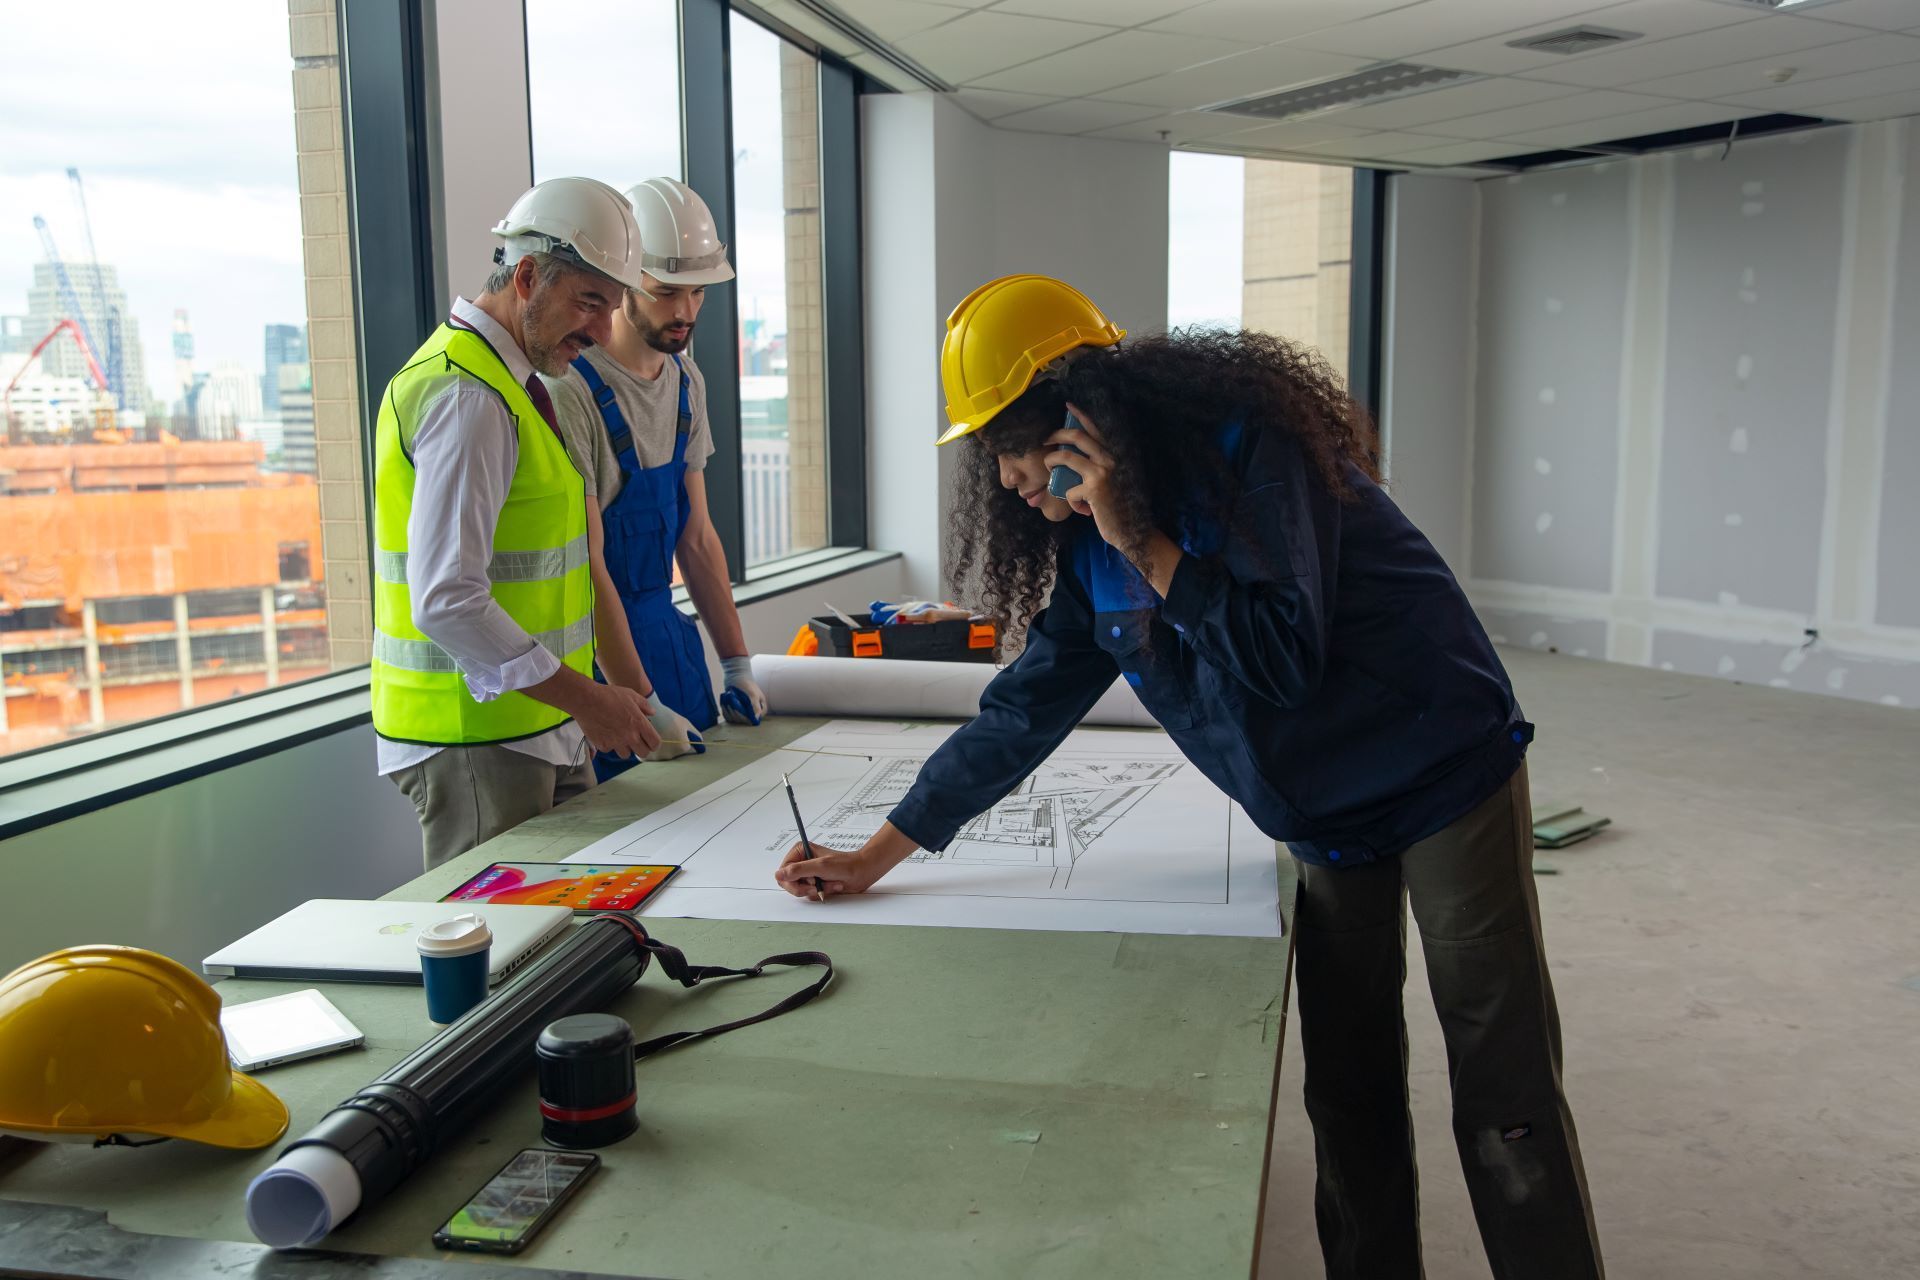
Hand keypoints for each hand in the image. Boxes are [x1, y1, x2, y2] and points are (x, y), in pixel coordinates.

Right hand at [573, 683, 660, 758]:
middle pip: (643, 753)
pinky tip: (606, 733)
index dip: (654, 744)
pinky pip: (610, 750)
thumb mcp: (631, 695)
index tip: (651, 742)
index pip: (655, 743)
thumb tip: (652, 713)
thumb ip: (644, 705)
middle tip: (637, 741)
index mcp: (639, 723)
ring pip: (626, 754)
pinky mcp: (602, 745)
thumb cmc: (609, 695)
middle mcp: (629, 736)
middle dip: (642, 748)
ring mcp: (615, 742)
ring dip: (625, 748)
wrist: (586, 700)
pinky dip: (609, 744)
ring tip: (620, 737)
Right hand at [644, 700, 704, 760]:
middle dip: (672, 746)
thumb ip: (695, 734)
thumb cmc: (668, 717)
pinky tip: (649, 742)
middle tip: (666, 734)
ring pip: (663, 756)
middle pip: (674, 754)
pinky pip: (652, 757)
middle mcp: (672, 755)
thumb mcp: (685, 723)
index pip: (686, 749)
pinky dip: (650, 752)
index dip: (681, 740)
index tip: (675, 733)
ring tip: (658, 737)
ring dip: (661, 750)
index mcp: (683, 747)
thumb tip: (701, 741)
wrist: (647, 713)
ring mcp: (659, 757)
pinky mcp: (647, 758)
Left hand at [719, 656, 766, 725]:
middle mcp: (753, 713)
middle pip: (743, 720)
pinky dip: (725, 711)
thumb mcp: (753, 694)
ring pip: (735, 719)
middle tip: (730, 704)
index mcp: (761, 709)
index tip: (737, 710)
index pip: (753, 720)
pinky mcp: (735, 711)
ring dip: (729, 711)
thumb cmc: (747, 684)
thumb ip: (756, 707)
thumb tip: (756, 719)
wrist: (737, 677)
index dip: (745, 717)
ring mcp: (743, 712)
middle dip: (735, 712)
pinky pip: (729, 717)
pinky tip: (724, 703)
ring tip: (727, 701)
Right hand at [774, 841, 888, 899]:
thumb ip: (798, 870)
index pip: (782, 872)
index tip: (807, 883)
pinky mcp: (815, 882)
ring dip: (817, 889)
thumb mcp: (820, 866)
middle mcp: (802, 861)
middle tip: (817, 886)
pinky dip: (822, 892)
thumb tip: (779, 874)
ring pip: (801, 890)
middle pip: (789, 883)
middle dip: (806, 887)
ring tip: (830, 882)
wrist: (862, 872)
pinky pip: (810, 894)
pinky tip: (832, 885)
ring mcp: (809, 873)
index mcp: (799, 852)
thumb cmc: (845, 865)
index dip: (792, 882)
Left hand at [1045, 403, 1122, 545]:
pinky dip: (1071, 502)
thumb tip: (1073, 455)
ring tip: (1050, 469)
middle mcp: (1111, 457)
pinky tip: (1082, 510)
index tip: (1068, 406)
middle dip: (1056, 435)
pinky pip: (1069, 490)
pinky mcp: (1095, 489)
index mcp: (1116, 453)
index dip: (1081, 415)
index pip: (1096, 427)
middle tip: (1045, 440)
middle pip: (1076, 436)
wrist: (1132, 529)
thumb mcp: (1114, 478)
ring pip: (1066, 457)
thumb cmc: (1120, 504)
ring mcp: (1103, 472)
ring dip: (1052, 462)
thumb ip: (1100, 464)